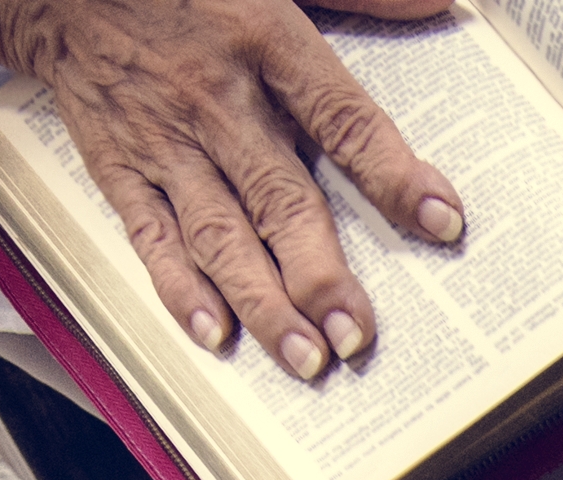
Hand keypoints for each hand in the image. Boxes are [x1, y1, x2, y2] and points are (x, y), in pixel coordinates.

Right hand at [0, 0, 469, 376]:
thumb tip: (443, 9)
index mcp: (264, 41)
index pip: (342, 118)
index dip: (393, 172)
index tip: (441, 220)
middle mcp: (216, 99)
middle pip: (279, 198)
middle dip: (320, 275)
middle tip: (356, 337)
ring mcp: (164, 140)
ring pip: (220, 234)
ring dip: (263, 304)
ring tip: (305, 360)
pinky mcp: (119, 166)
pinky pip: (151, 236)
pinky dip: (181, 289)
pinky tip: (216, 335)